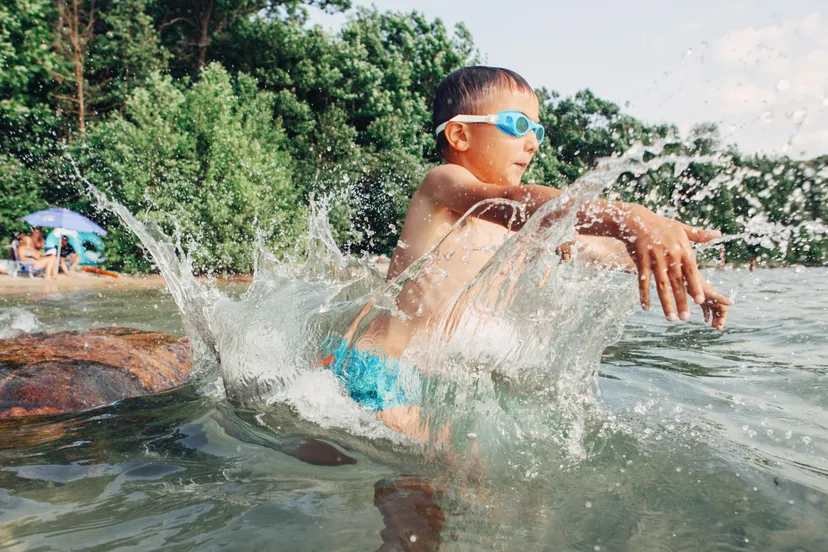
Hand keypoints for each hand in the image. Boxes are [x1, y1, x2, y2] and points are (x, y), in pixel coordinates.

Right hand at [621, 206, 720, 320]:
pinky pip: (643, 282)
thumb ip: (699, 234)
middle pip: (677, 283)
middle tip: (685, 318)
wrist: (636, 220)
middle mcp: (670, 256)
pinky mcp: (641, 262)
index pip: (691, 272)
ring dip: (666, 304)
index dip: (695, 287)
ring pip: (661, 286)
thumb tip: (718, 234)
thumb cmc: (660, 225)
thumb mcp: (681, 227)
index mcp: (682, 250)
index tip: (700, 302)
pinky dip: (644, 295)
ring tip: (671, 318)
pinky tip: (646, 307)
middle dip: (682, 301)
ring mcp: (654, 260)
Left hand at [700, 282, 732, 330]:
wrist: (690, 280)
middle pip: (720, 312)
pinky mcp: (702, 301)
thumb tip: (732, 302)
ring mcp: (708, 301)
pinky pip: (706, 310)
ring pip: (713, 312)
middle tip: (717, 328)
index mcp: (718, 300)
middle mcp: (714, 300)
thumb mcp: (711, 294)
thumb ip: (721, 298)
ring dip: (714, 319)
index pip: (724, 311)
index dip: (723, 318)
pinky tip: (705, 321)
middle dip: (719, 320)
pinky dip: (707, 315)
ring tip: (713, 326)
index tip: (719, 325)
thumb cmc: (701, 286)